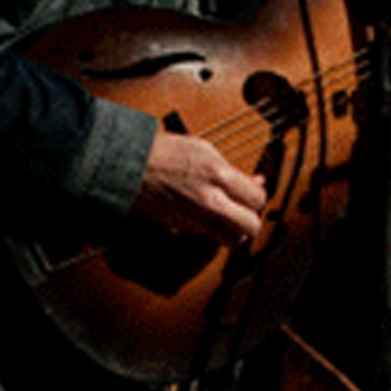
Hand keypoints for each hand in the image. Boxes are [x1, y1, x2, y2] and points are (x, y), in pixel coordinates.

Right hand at [130, 130, 266, 245]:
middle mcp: (209, 201)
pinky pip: (208, 237)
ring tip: (228, 215)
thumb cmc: (168, 152)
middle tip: (245, 208)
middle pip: (250, 227)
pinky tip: (207, 214)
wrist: (132, 165)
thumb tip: (257, 182)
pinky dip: (213, 230)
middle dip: (251, 218)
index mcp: (218, 175)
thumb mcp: (206, 150)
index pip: (257, 198)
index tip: (253, 191)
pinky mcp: (181, 229)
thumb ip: (233, 171)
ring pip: (231, 240)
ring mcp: (195, 219)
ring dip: (234, 230)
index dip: (258, 195)